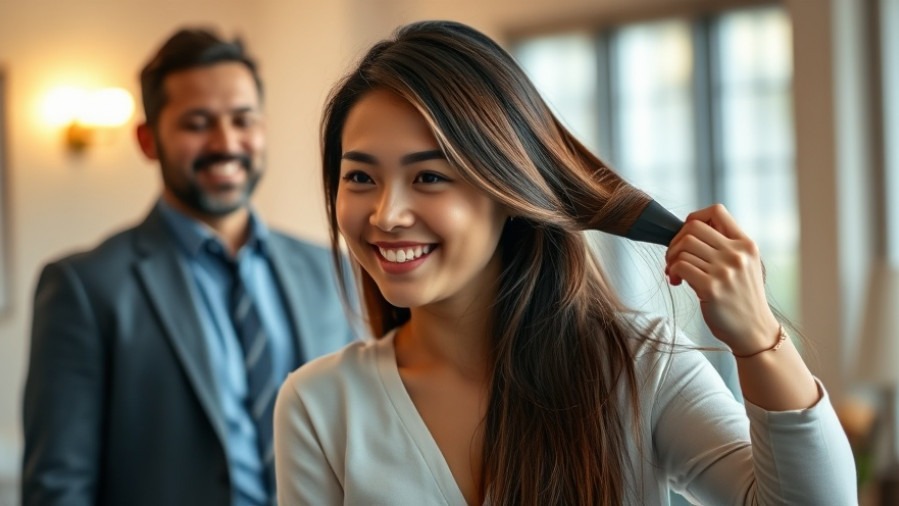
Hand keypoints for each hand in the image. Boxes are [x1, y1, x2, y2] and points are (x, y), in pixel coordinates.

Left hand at [664, 204, 779, 354]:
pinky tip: (676, 282)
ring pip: (683, 247)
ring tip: (674, 272)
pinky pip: (680, 266)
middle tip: (674, 258)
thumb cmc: (742, 298)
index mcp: (746, 244)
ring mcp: (725, 270)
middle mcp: (737, 254)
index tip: (687, 237)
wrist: (753, 331)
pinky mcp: (712, 288)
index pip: (716, 211)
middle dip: (675, 241)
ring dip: (671, 258)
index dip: (694, 219)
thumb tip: (687, 232)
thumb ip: (725, 246)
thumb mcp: (745, 265)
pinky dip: (672, 271)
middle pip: (692, 227)